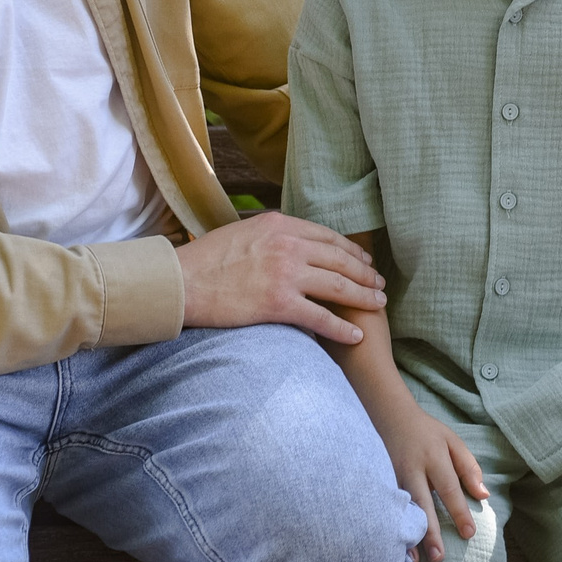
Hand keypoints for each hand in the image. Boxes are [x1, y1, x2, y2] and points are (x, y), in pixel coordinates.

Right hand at [176, 211, 384, 341]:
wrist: (181, 282)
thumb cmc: (205, 260)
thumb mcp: (242, 231)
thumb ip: (271, 234)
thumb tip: (288, 238)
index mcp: (280, 225)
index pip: (328, 237)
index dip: (351, 251)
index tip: (364, 261)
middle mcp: (288, 246)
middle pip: (340, 260)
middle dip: (365, 274)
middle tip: (380, 285)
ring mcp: (285, 274)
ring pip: (338, 287)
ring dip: (364, 298)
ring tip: (379, 306)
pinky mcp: (279, 303)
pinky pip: (321, 317)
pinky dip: (342, 328)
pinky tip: (356, 335)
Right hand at [364, 393, 488, 561]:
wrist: (389, 415)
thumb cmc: (427, 432)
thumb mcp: (453, 442)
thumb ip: (469, 468)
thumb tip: (483, 496)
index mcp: (434, 457)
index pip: (449, 488)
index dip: (459, 512)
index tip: (469, 533)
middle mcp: (411, 468)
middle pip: (423, 503)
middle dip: (431, 532)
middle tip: (440, 558)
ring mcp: (392, 475)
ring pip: (401, 509)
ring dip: (408, 535)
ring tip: (414, 560)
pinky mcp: (379, 481)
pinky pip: (387, 508)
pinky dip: (391, 527)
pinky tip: (393, 546)